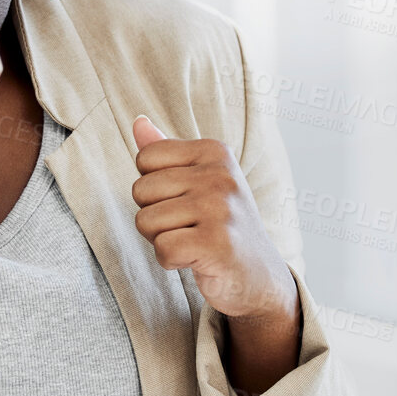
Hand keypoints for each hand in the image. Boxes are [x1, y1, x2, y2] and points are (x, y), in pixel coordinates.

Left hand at [130, 115, 296, 323]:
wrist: (258, 274)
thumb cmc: (221, 225)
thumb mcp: (199, 181)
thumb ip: (166, 152)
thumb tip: (137, 121)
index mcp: (214, 151)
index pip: (145, 158)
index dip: (154, 187)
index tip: (184, 201)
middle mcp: (220, 174)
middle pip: (140, 190)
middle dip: (155, 216)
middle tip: (190, 227)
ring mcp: (220, 208)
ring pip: (145, 221)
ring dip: (162, 240)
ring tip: (194, 242)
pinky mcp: (217, 243)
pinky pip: (162, 249)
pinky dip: (171, 261)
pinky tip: (196, 260)